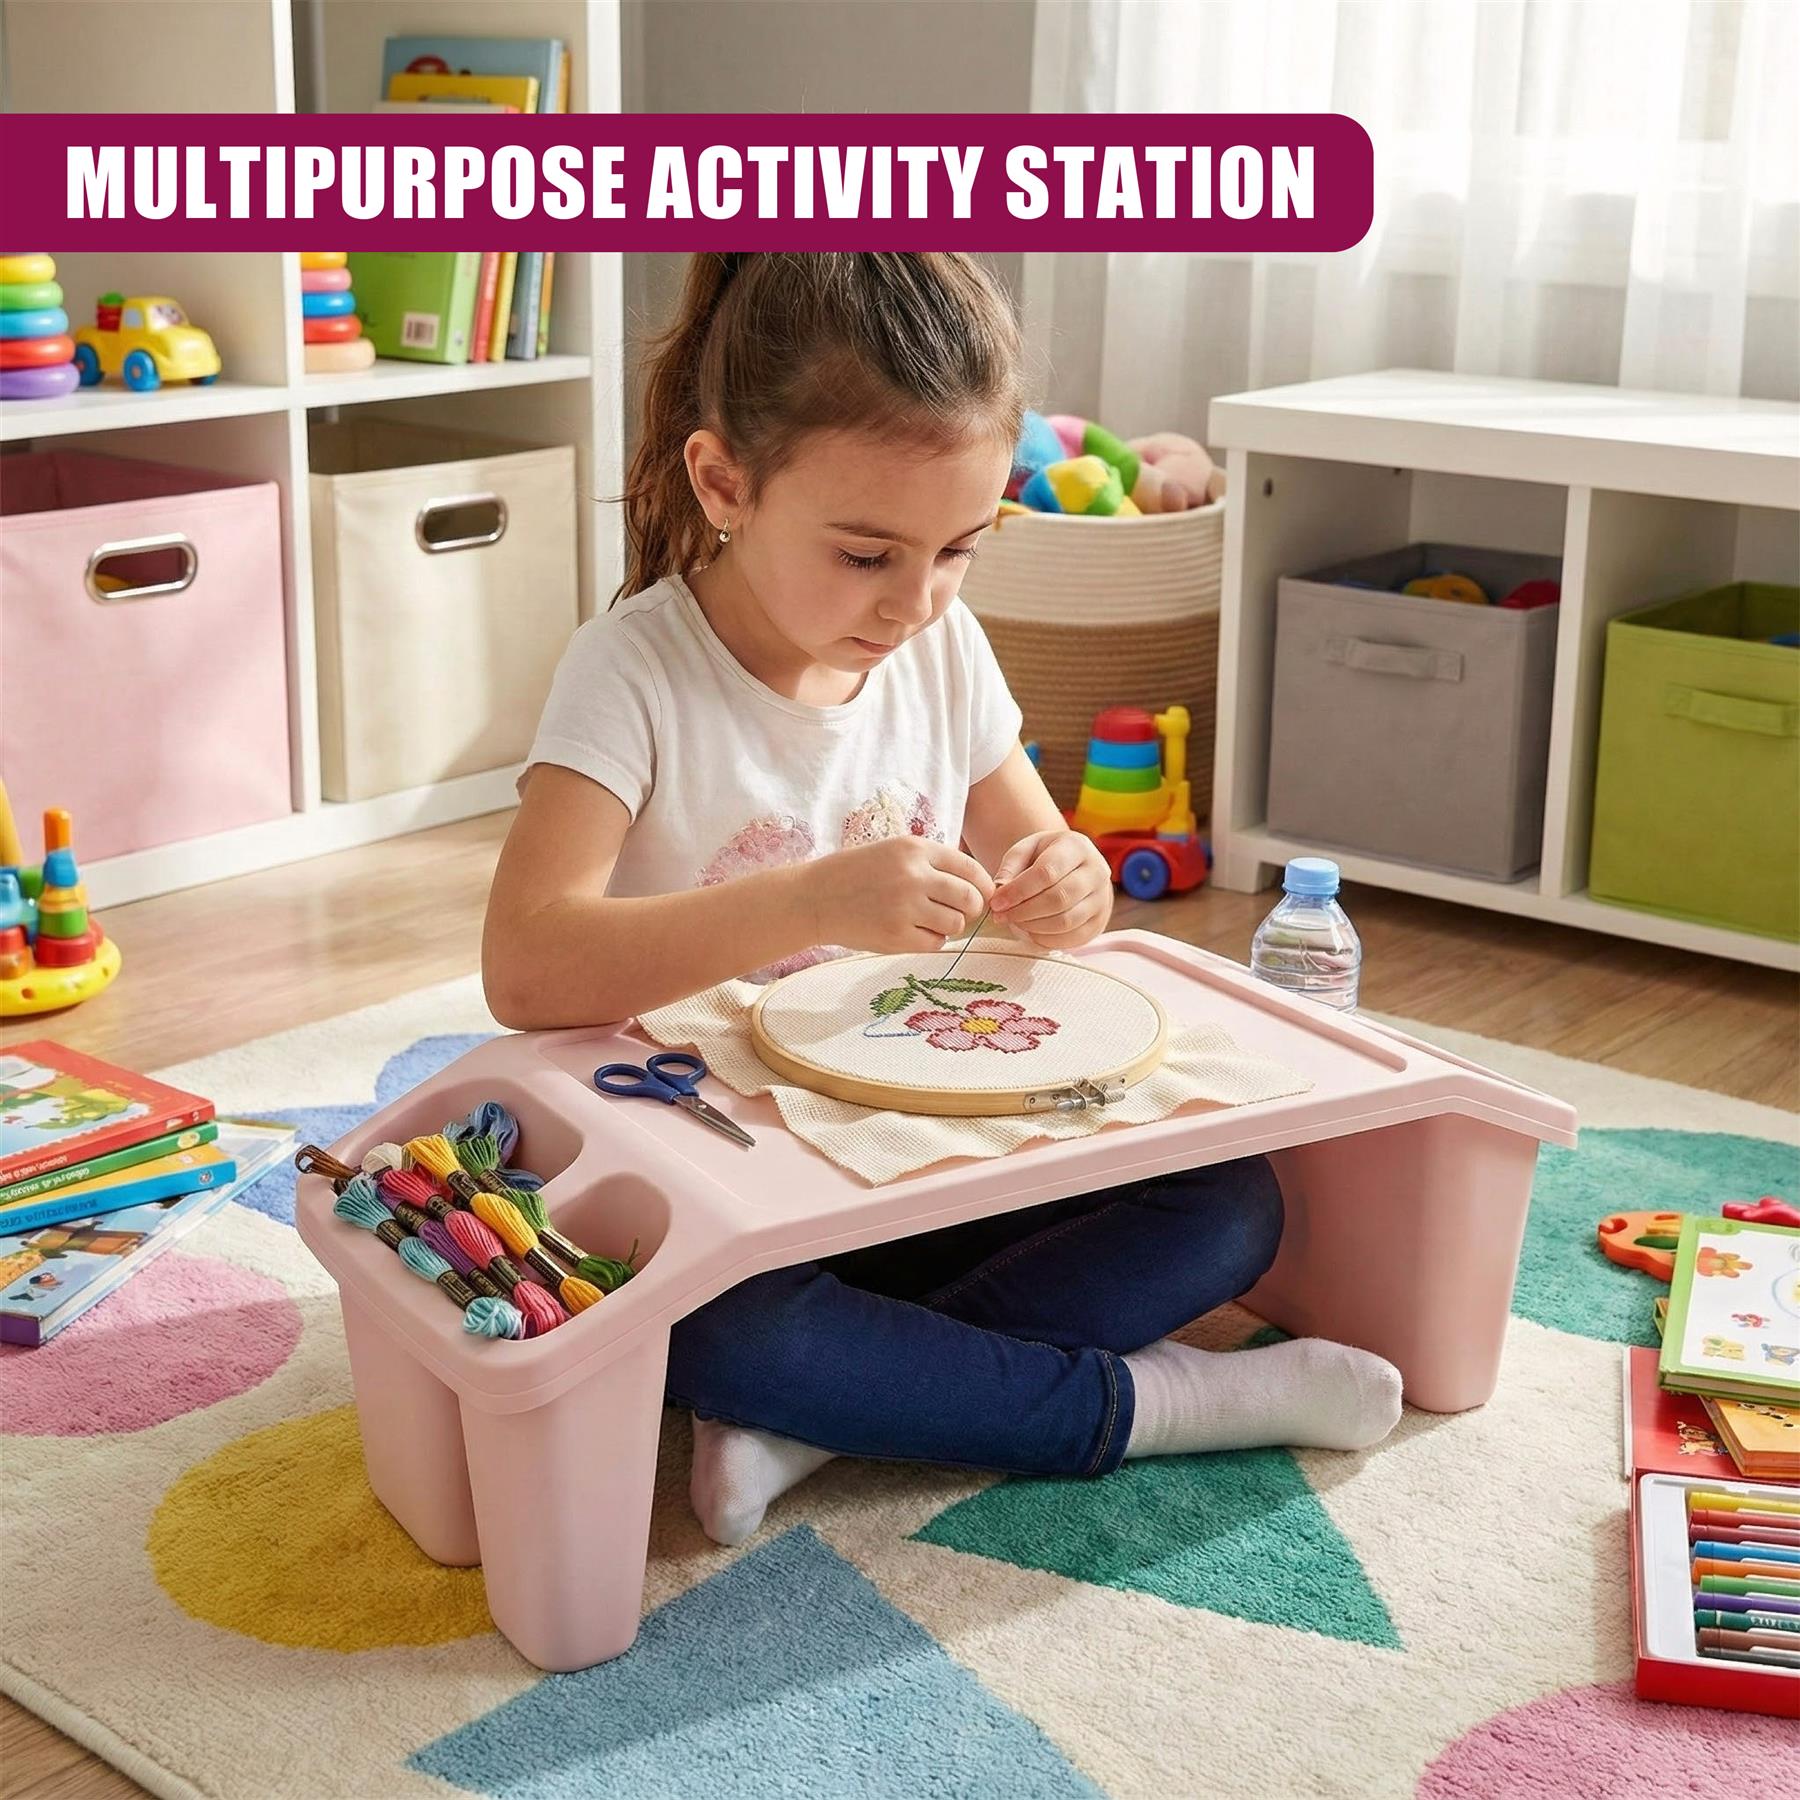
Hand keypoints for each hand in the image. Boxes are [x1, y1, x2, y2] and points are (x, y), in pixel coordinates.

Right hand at [809, 836, 994, 955]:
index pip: (970, 868)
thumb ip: (930, 863)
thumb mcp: (892, 851)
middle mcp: (915, 876)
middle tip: (956, 912)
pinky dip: (930, 941)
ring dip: (948, 926)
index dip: (981, 885)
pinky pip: (935, 943)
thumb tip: (976, 885)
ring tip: (926, 920)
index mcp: (915, 849)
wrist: (813, 898)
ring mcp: (906, 907)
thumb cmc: (855, 874)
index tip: (979, 895)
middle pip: (970, 899)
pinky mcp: (896, 936)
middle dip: (969, 909)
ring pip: (956, 924)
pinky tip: (911, 932)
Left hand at [990, 829, 1112, 947]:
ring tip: (1014, 921)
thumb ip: (1010, 867)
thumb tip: (999, 891)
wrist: (1076, 868)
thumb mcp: (1026, 850)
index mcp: (1077, 847)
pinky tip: (1031, 930)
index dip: (1018, 891)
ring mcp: (1102, 899)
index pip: (1047, 872)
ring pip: (1065, 921)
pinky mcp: (1099, 922)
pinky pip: (1071, 938)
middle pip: (1058, 899)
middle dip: (1023, 911)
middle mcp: (1097, 872)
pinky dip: (1046, 939)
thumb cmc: (1046, 857)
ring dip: (1032, 926)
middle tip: (1001, 916)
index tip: (996, 902)